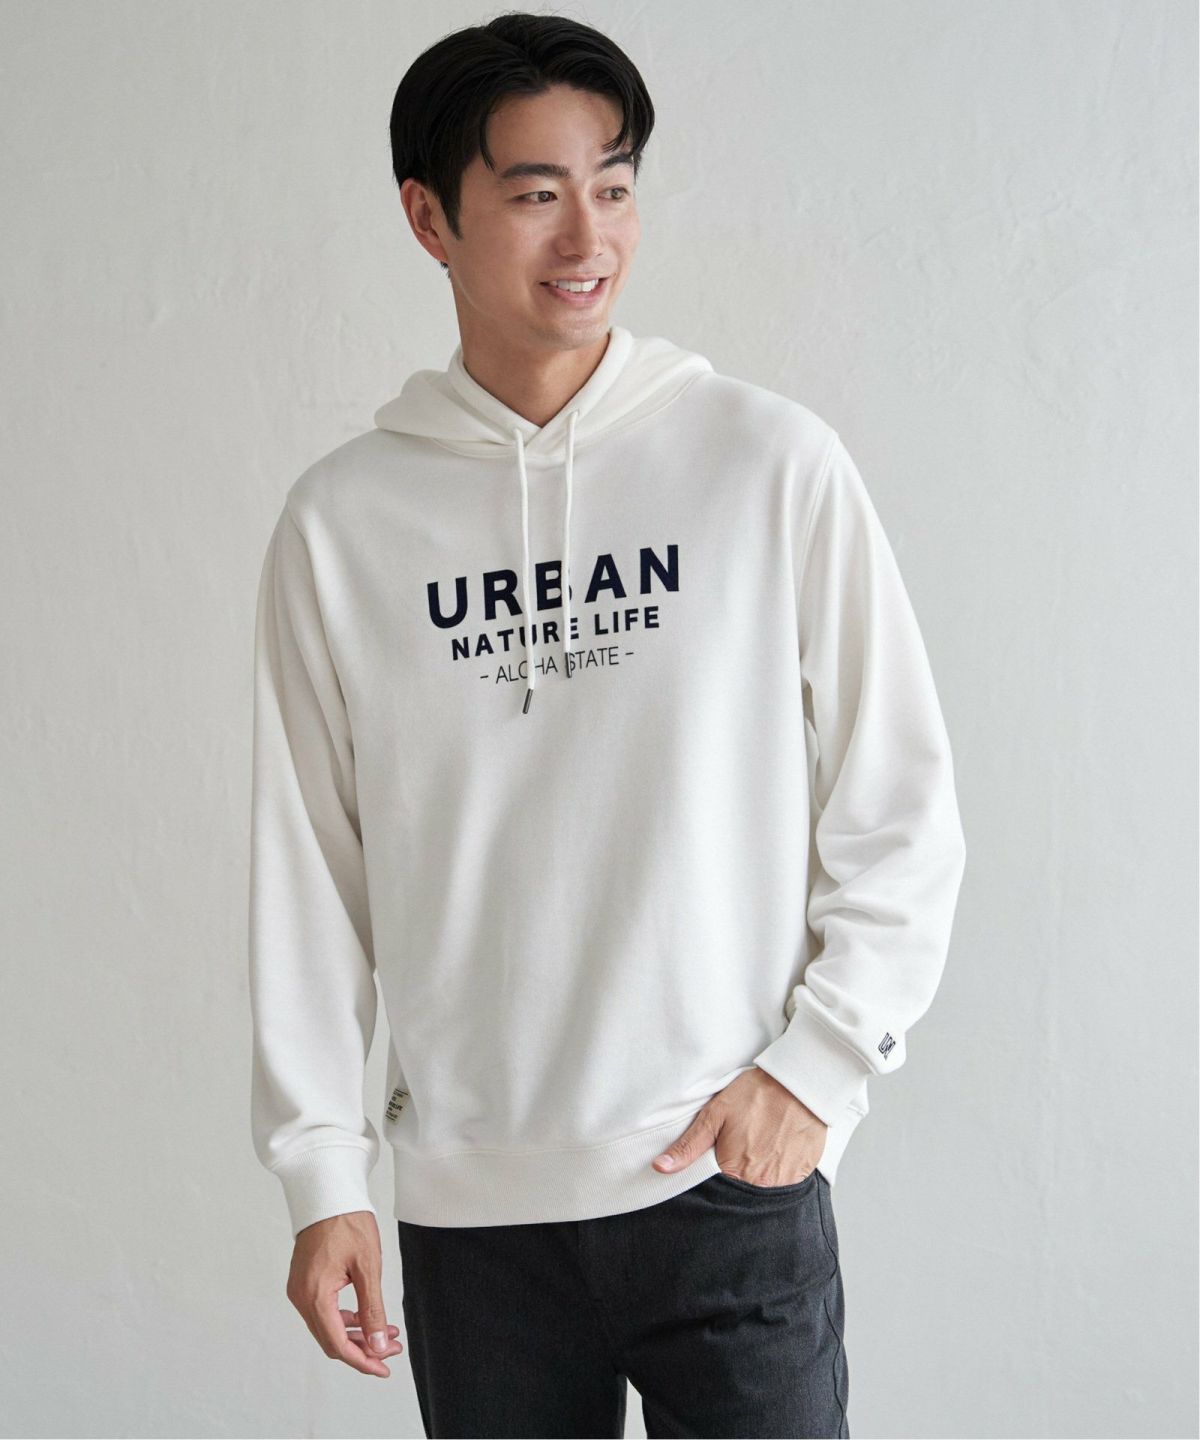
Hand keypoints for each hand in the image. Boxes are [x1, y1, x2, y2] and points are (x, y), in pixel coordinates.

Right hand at [286, 1210, 404, 1377]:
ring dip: (356, 1334)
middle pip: (331, 1340)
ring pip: (327, 1328)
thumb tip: (378, 1345)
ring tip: (386, 1333)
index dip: (362, 1361)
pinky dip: (345, 1319)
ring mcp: (299, 1290)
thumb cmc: (347, 1221)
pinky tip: (367, 1316)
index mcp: (315, 1295)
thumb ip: (372, 1309)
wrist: (327, 1193)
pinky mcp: (304, 1283)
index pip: (338, 1344)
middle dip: (363, 1349)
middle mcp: (301, 1298)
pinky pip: (323, 1312)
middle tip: (391, 1349)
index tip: (384, 1367)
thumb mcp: (367, 1266)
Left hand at [651, 1067, 826, 1184]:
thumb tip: (661, 1168)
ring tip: (756, 1153)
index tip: (713, 1170)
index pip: (716, 1195)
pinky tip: (772, 1155)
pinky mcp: (802, 1176)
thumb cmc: (755, 1095)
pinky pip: (784, 1187)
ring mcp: (784, 1183)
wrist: (799, 1084)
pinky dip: (776, 1176)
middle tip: (737, 1155)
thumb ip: (688, 1146)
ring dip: (755, 1180)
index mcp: (735, 1172)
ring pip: (762, 1194)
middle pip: (739, 1197)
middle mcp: (761, 1184)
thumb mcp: (715, 1114)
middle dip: (733, 1183)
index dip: (711, 1185)